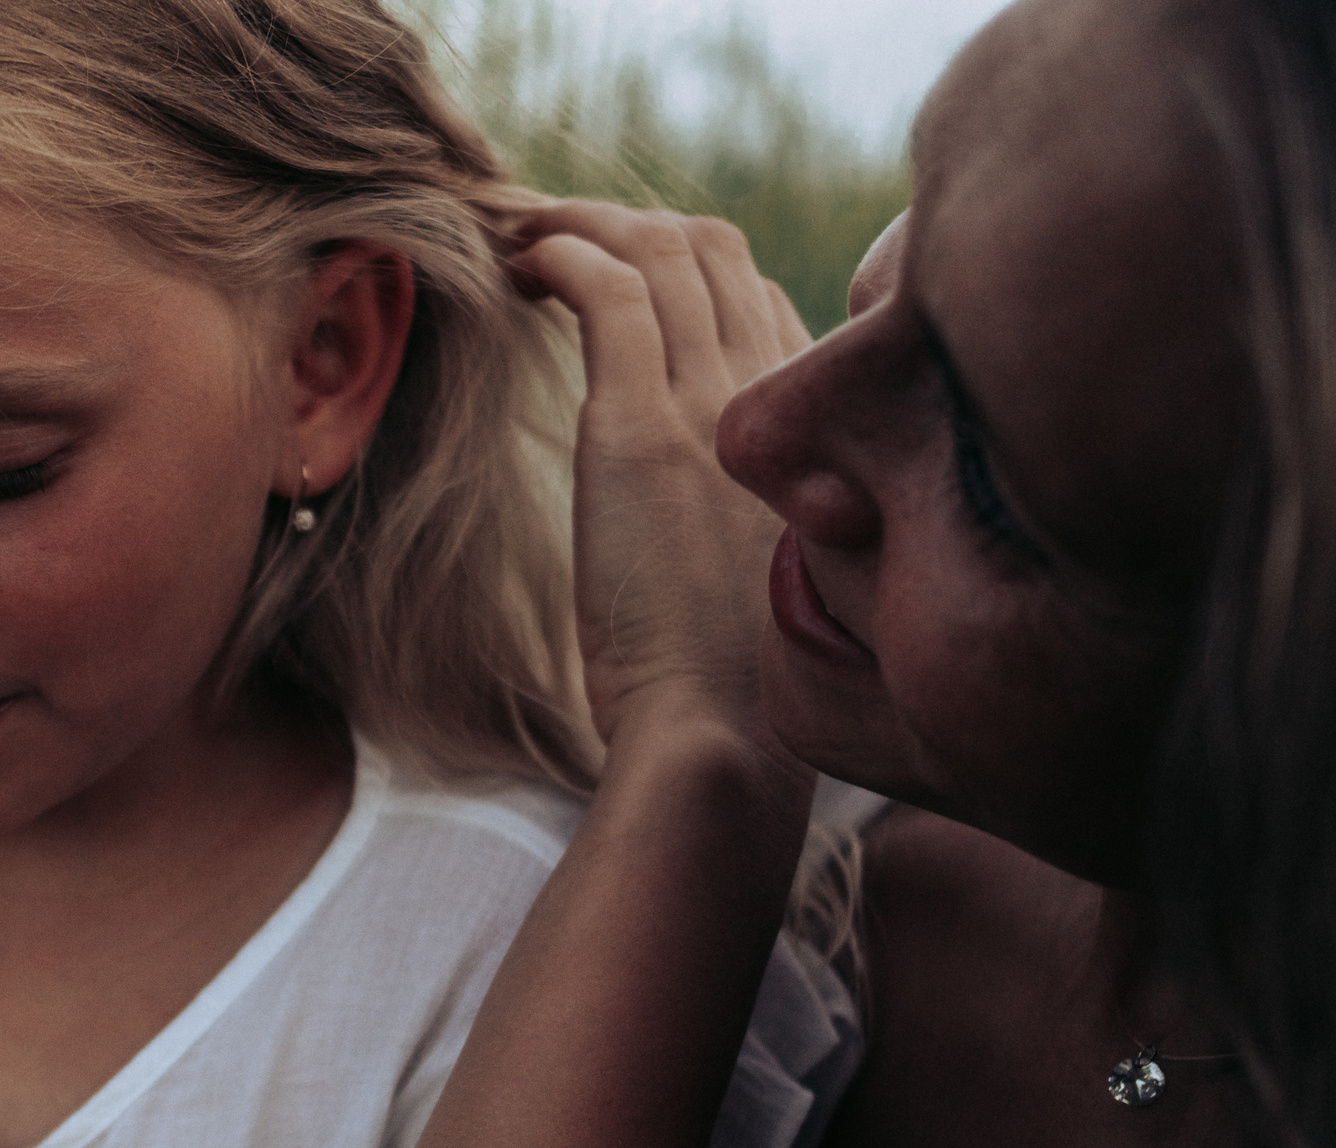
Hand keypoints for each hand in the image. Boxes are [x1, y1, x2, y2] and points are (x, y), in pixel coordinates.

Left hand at [509, 202, 812, 747]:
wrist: (725, 735)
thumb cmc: (736, 686)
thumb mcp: (764, 579)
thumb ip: (748, 514)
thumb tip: (700, 506)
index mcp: (817, 429)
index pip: (756, 295)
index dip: (679, 269)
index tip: (612, 280)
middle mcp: (781, 395)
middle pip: (713, 249)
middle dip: (624, 223)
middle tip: (548, 238)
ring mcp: (716, 402)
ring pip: (661, 249)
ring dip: (580, 223)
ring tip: (518, 239)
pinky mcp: (646, 426)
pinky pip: (612, 290)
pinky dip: (563, 252)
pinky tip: (522, 265)